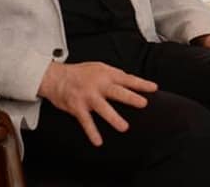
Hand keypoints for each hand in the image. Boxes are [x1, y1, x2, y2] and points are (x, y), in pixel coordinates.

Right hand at [38, 61, 157, 146]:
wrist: (55, 77)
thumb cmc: (79, 73)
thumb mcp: (99, 68)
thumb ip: (114, 75)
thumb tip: (130, 81)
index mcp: (106, 74)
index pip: (127, 78)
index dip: (141, 84)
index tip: (153, 88)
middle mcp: (98, 85)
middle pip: (117, 91)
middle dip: (130, 97)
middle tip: (143, 103)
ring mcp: (88, 97)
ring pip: (103, 108)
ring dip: (113, 118)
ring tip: (123, 127)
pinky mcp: (78, 107)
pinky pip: (86, 122)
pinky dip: (92, 132)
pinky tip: (98, 141)